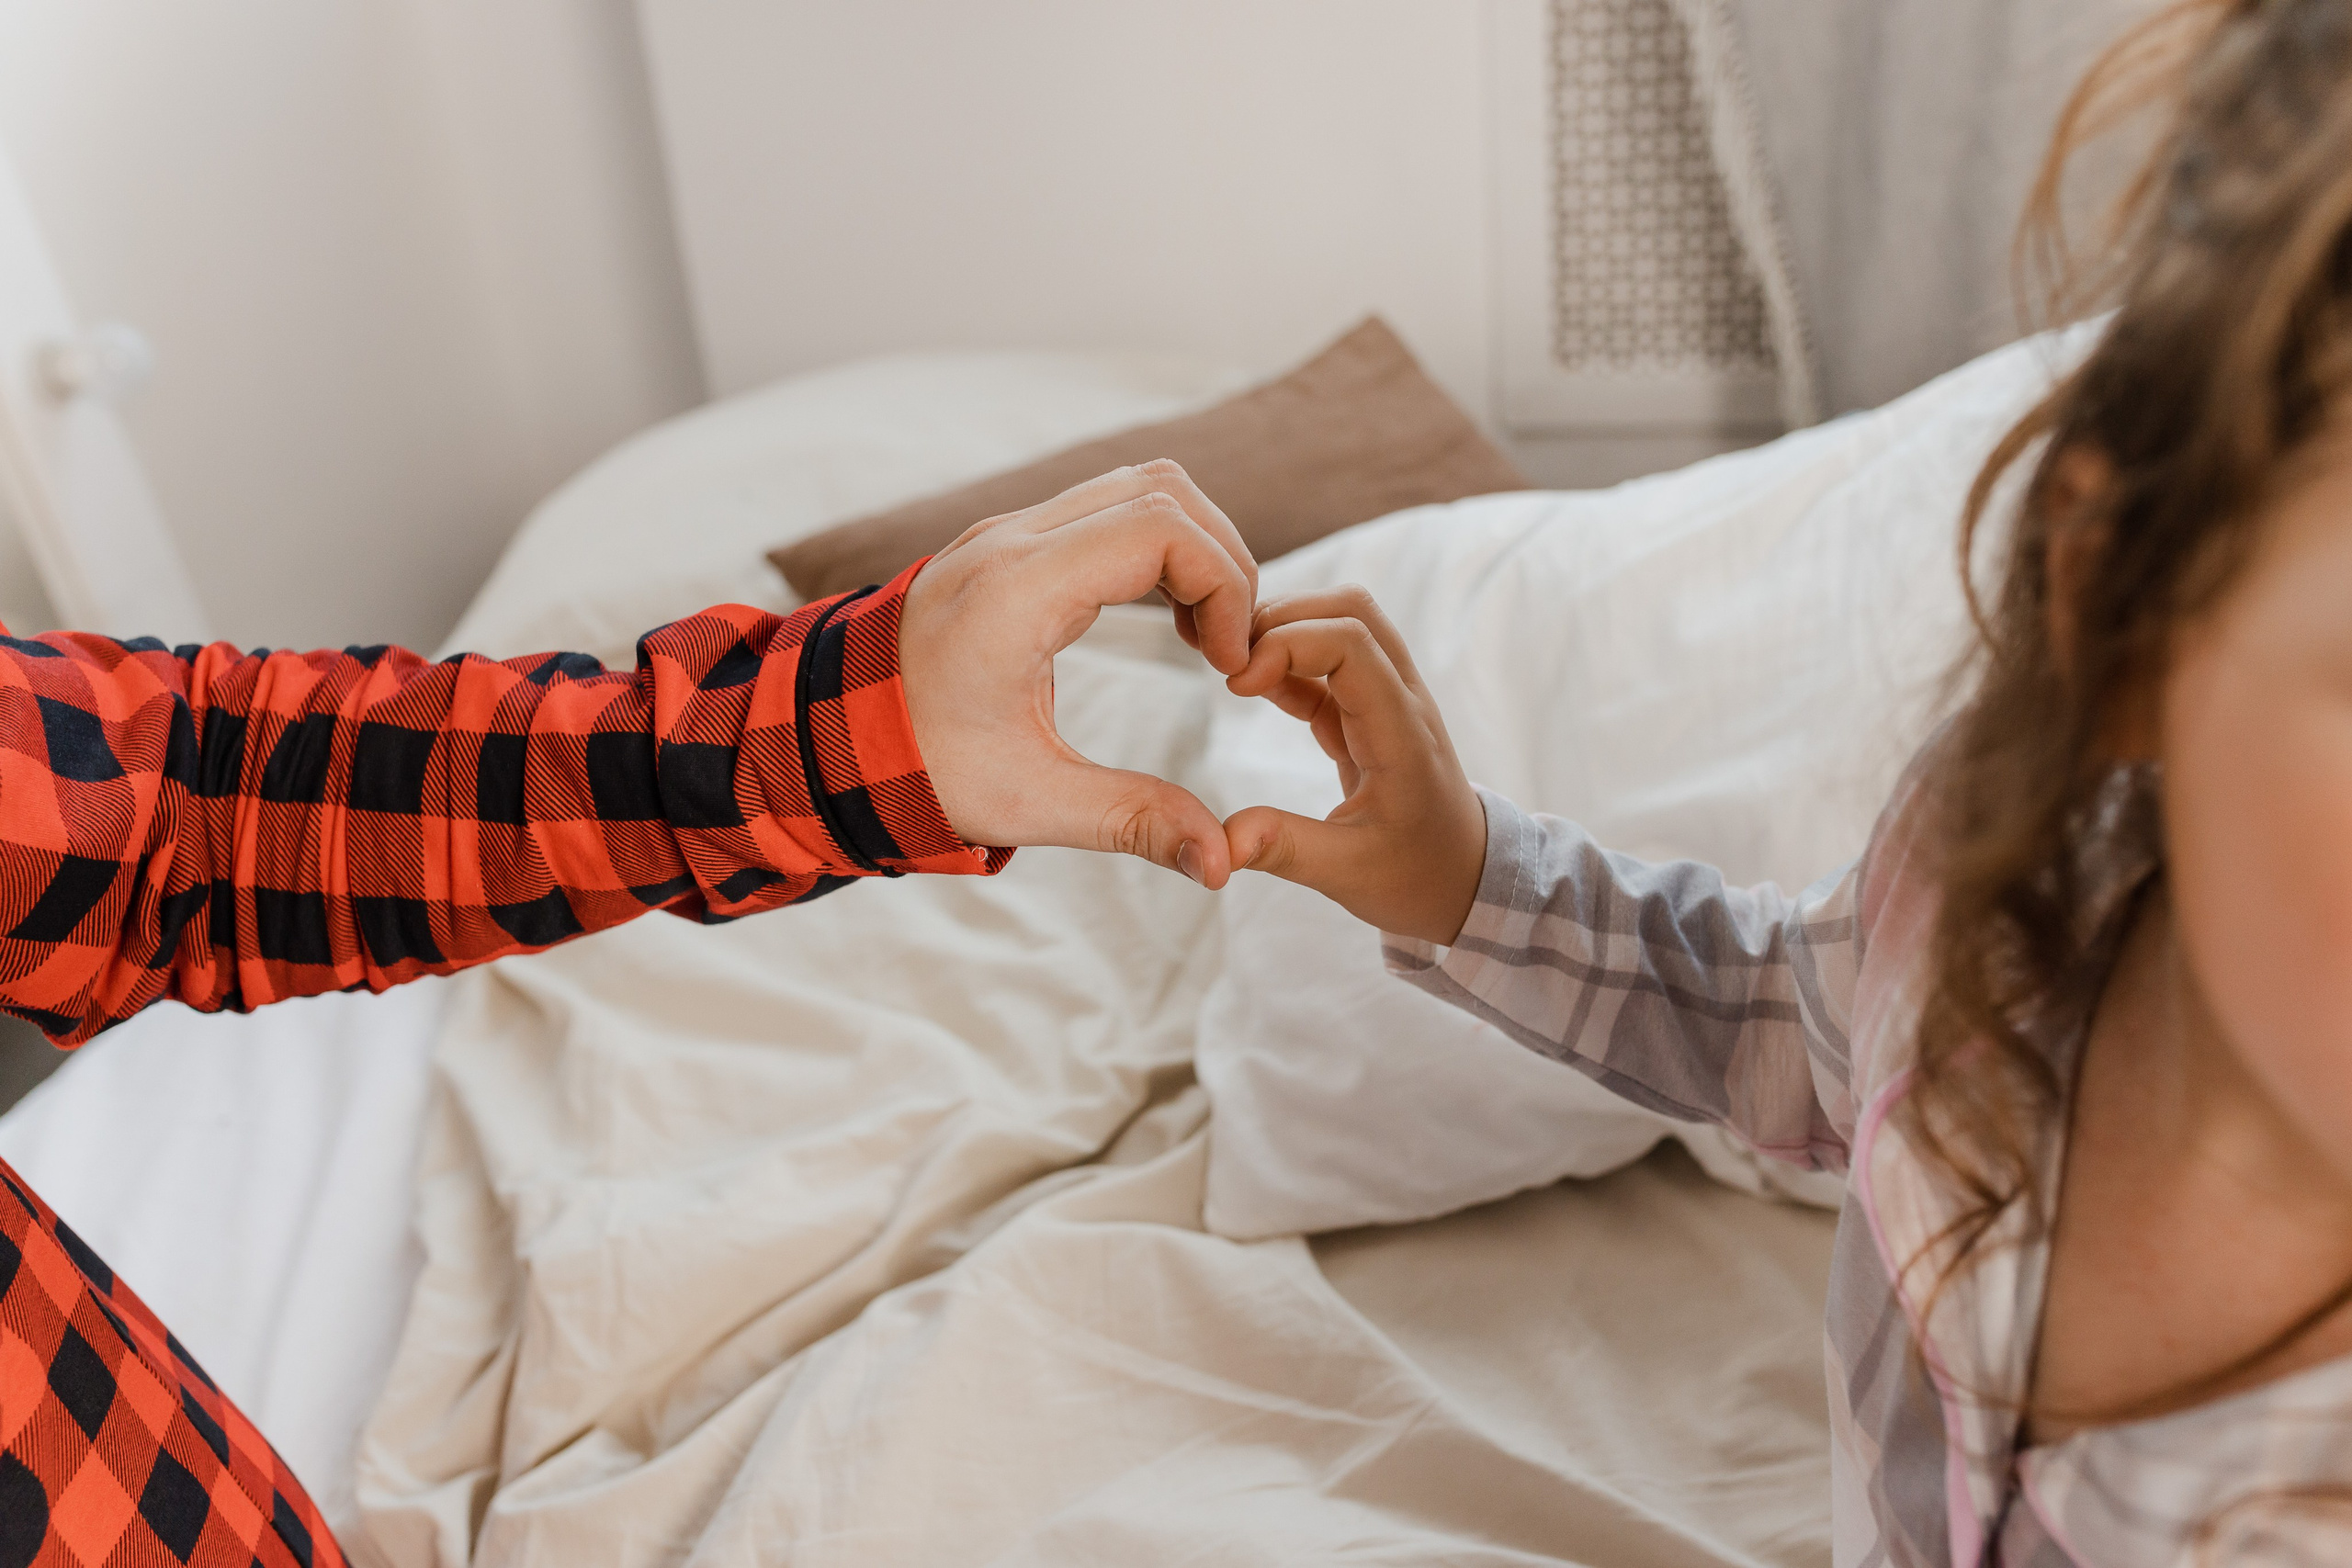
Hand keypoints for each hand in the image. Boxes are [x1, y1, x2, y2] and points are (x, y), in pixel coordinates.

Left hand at [899, 460, 1255, 886]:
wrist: (824, 737)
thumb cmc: (916, 768)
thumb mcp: (1027, 802)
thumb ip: (1132, 821)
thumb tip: (1222, 863)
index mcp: (1019, 592)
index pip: (1161, 529)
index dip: (1225, 584)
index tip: (1232, 663)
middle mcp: (1013, 543)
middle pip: (1163, 491)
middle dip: (1222, 561)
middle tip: (1230, 647)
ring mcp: (1008, 534)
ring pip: (1138, 488)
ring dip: (1192, 548)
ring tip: (1206, 633)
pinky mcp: (1009, 545)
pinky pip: (1106, 509)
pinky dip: (1156, 549)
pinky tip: (1168, 619)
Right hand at [1221, 586, 1485, 942]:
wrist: (1464, 881)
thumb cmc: (1416, 877)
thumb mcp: (1348, 875)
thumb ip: (1284, 850)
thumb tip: (1218, 844)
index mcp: (1403, 735)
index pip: (1352, 643)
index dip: (1287, 644)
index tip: (1236, 683)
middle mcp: (1403, 703)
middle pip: (1351, 610)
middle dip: (1282, 617)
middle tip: (1227, 660)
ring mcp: (1390, 701)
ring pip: (1343, 623)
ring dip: (1286, 630)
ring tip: (1233, 669)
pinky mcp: (1371, 711)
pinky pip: (1331, 661)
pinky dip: (1288, 659)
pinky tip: (1251, 686)